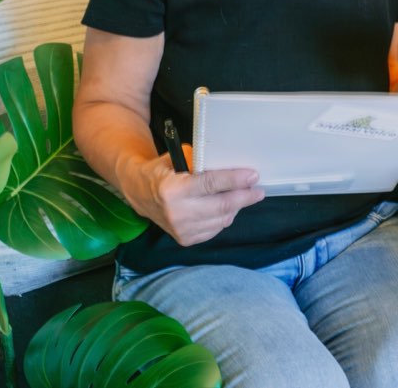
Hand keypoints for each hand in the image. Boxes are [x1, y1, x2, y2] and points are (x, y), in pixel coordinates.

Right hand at [131, 151, 264, 246]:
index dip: (235, 180)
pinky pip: (215, 230)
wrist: (139, 193)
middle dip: (244, 197)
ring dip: (236, 208)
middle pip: (221, 206)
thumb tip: (232, 164)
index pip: (211, 184)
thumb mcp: (177, 158)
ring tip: (244, 196)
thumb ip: (201, 162)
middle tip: (258, 190)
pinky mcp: (185, 239)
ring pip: (221, 220)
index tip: (253, 176)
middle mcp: (176, 212)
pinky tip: (227, 208)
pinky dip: (225, 218)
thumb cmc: (163, 171)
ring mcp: (180, 229)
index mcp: (173, 189)